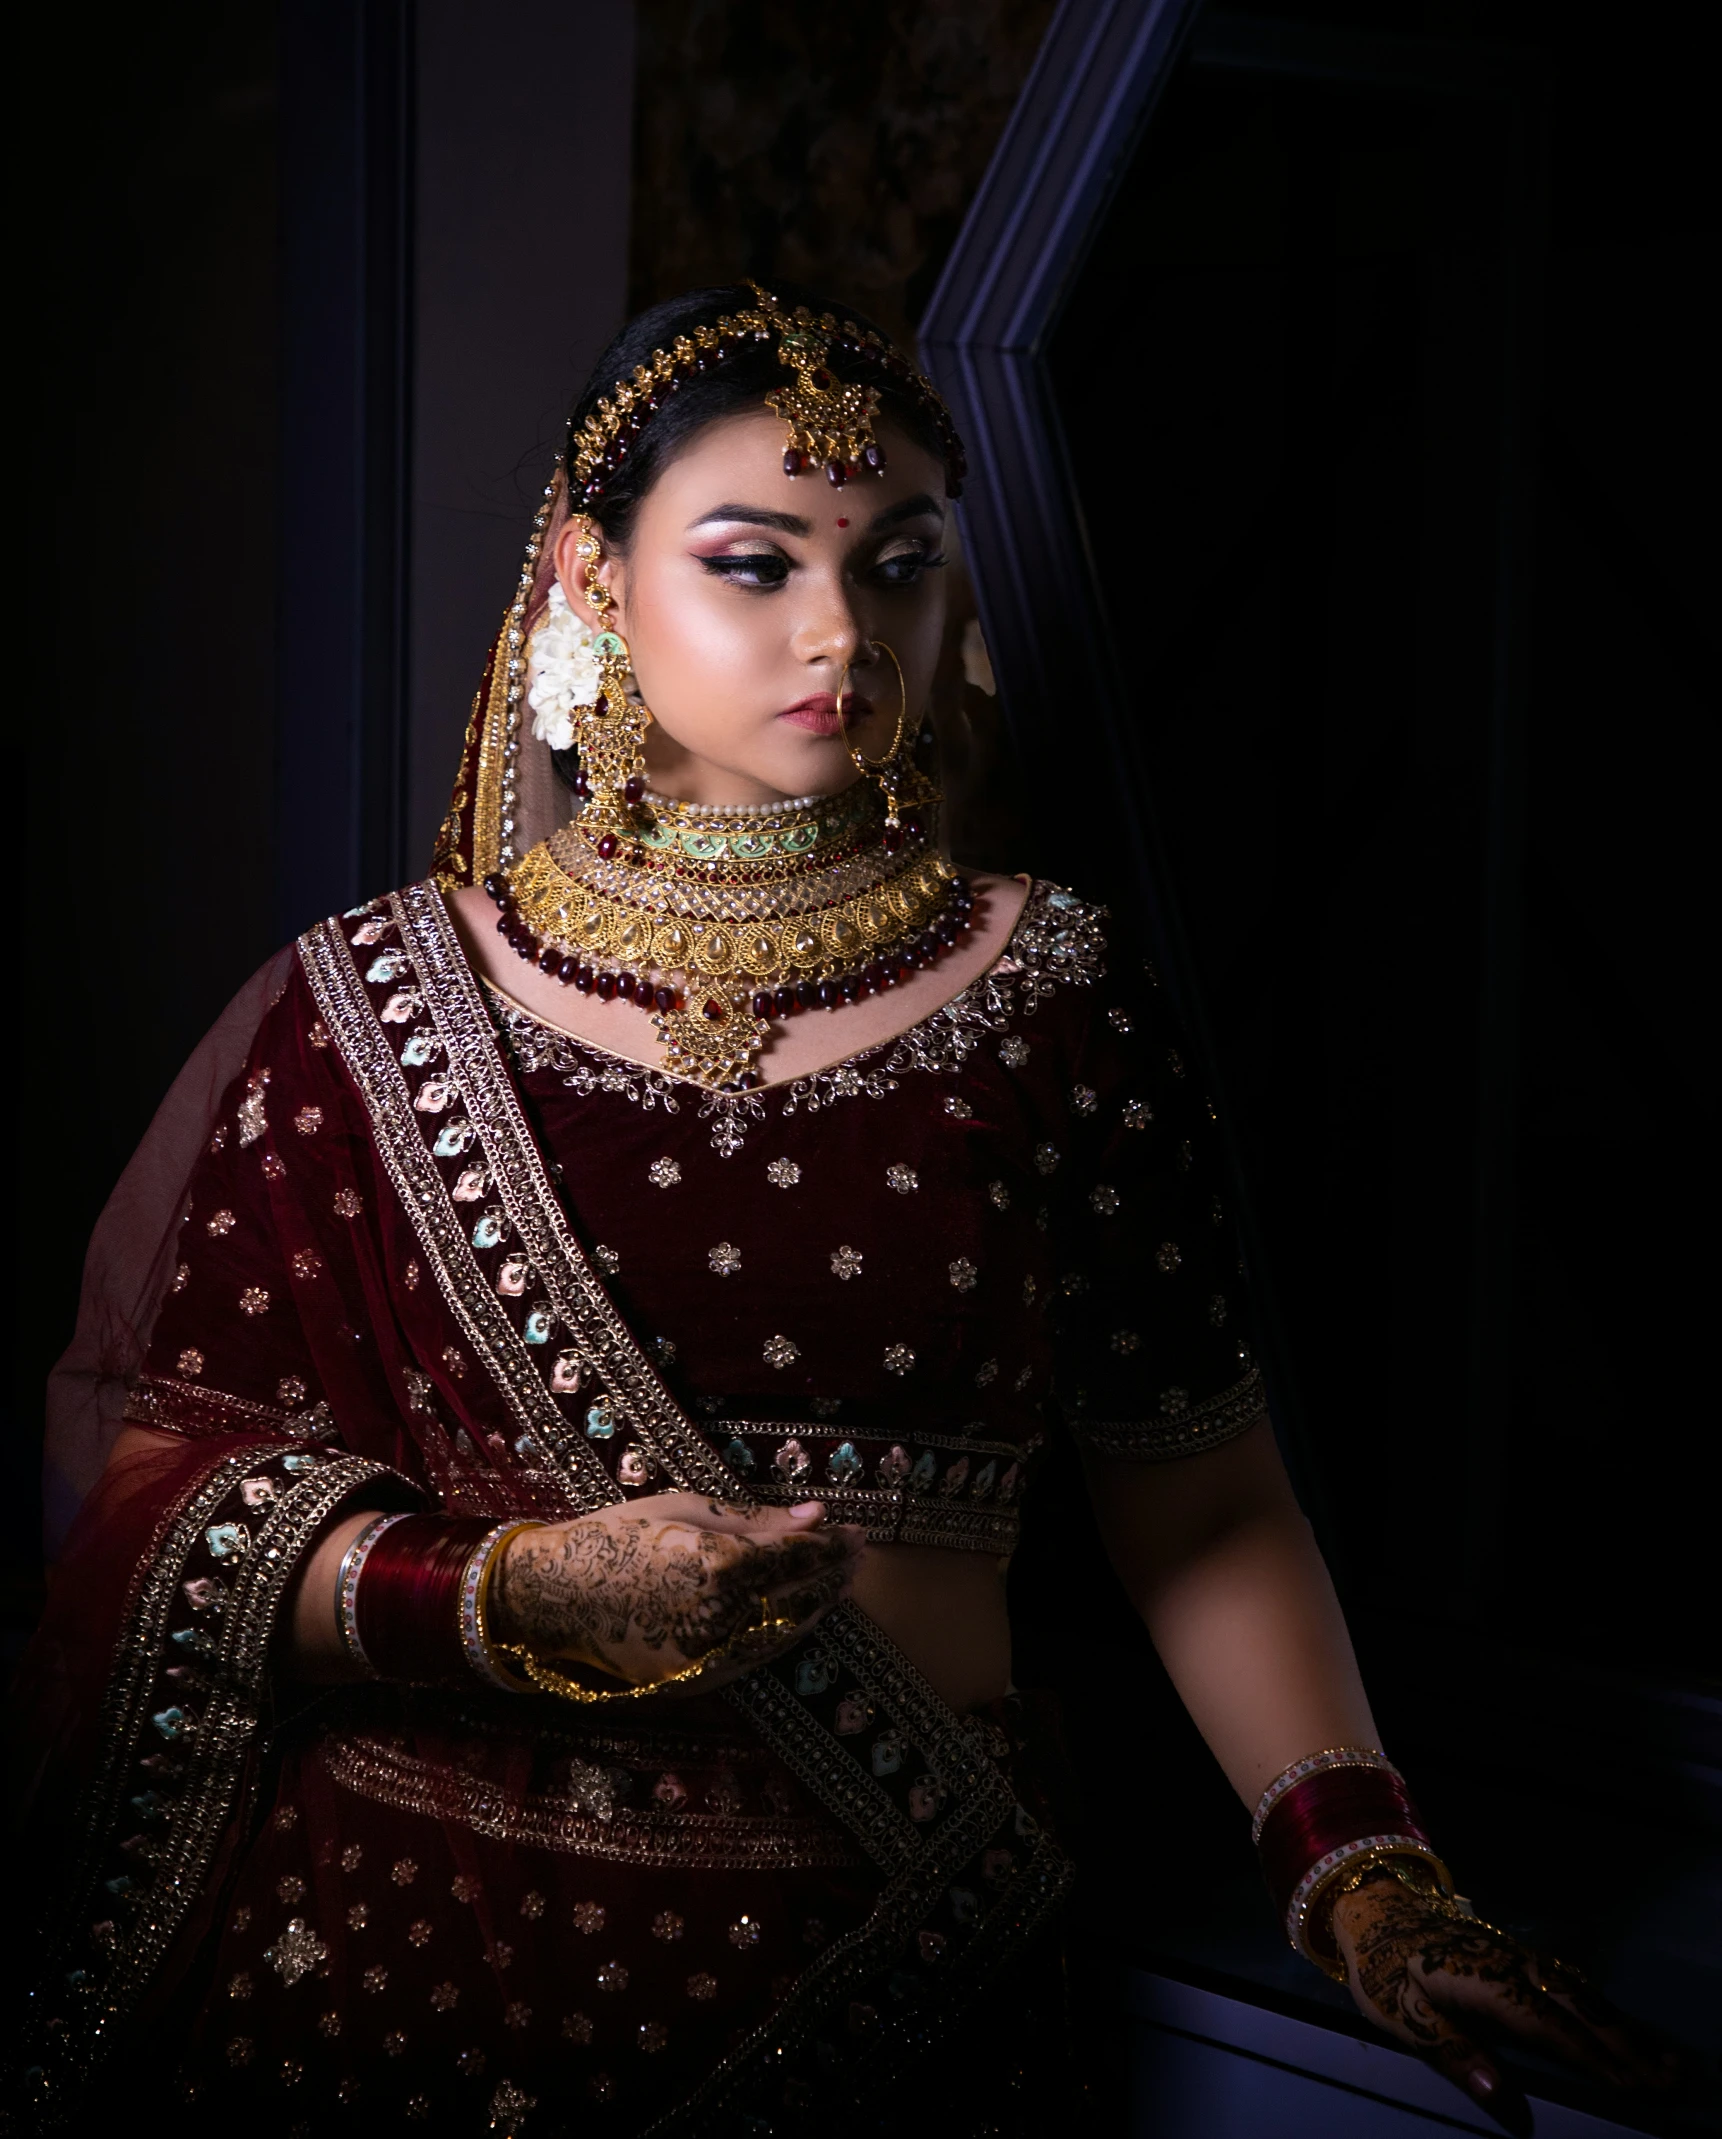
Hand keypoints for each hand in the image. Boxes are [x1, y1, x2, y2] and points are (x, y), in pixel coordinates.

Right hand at [489, 1493, 860, 1691]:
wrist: (551, 1595)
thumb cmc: (614, 1534)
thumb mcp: (684, 1508)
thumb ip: (755, 1520)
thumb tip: (816, 1517)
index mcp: (718, 1566)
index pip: (798, 1558)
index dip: (832, 1546)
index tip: (855, 1533)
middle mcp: (720, 1618)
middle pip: (799, 1600)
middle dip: (833, 1577)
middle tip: (856, 1557)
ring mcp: (706, 1657)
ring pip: (783, 1636)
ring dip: (814, 1609)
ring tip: (834, 1585)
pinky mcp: (692, 1680)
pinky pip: (752, 1658)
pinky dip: (780, 1636)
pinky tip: (793, 1617)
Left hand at [1333, 1869, 1678, 2135]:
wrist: (1373, 1906)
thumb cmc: (1384, 1969)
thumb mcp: (1405, 2018)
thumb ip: (1458, 2059)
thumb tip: (1507, 2107)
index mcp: (1483, 1982)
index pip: (1546, 2025)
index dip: (1588, 2057)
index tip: (1628, 2087)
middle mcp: (1510, 1965)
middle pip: (1577, 2008)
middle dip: (1625, 2046)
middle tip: (1670, 2082)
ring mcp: (1517, 1955)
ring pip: (1580, 1993)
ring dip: (1623, 2028)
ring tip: (1665, 2062)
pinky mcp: (1517, 1954)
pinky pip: (1569, 1982)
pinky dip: (1602, 2007)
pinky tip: (1623, 2027)